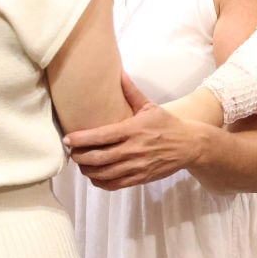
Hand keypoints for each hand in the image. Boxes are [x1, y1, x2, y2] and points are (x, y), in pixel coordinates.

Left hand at [63, 85, 201, 189]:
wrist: (189, 145)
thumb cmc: (167, 124)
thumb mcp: (150, 106)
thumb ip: (131, 92)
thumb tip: (119, 72)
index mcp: (132, 130)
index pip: (101, 136)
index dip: (81, 139)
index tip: (67, 139)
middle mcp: (132, 150)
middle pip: (98, 158)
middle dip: (80, 157)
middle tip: (71, 153)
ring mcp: (136, 166)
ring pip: (104, 174)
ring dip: (87, 170)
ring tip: (80, 163)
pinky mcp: (140, 178)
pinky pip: (115, 185)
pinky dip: (100, 182)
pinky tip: (94, 176)